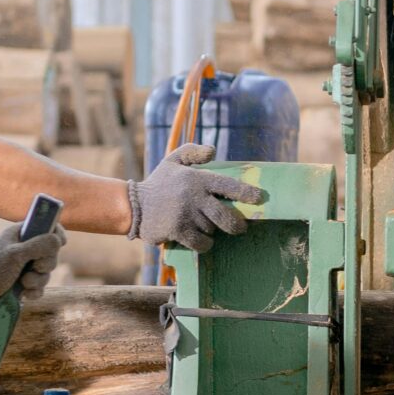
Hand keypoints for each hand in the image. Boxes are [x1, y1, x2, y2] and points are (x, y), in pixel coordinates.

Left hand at [0, 221, 64, 308]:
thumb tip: (58, 241)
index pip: (48, 227)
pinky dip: (34, 291)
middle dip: (46, 263)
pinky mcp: (26, 284)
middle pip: (52, 253)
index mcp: (22, 234)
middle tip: (35, 266)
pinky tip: (24, 293)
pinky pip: (41, 287)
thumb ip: (38, 245)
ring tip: (23, 282)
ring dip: (38, 280)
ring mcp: (27, 267)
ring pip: (48, 273)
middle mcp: (27, 249)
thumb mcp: (16, 254)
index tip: (60, 242)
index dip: (57, 233)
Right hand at [129, 144, 268, 249]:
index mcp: (196, 178)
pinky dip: (204, 244)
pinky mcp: (177, 231)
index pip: (227, 185)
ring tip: (205, 227)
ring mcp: (185, 214)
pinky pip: (201, 242)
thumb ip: (192, 152)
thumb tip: (213, 151)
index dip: (245, 192)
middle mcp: (193, 196)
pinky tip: (200, 240)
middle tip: (240, 227)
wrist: (134, 206)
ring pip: (213, 230)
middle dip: (237, 224)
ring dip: (213, 231)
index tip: (260, 198)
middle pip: (226, 215)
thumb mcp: (173, 160)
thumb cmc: (159, 183)